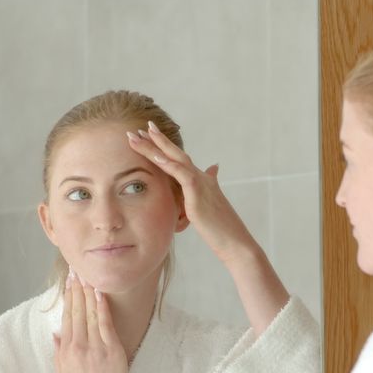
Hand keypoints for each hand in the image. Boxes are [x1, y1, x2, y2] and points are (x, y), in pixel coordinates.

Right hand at [52, 271, 128, 372]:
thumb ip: (58, 353)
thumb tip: (54, 334)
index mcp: (65, 351)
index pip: (66, 317)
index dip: (68, 298)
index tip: (69, 282)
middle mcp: (77, 346)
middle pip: (76, 311)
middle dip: (77, 289)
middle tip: (77, 269)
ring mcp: (94, 348)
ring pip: (90, 314)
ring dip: (89, 293)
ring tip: (88, 275)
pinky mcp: (111, 351)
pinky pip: (105, 324)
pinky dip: (102, 307)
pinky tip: (100, 293)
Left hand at [127, 123, 257, 265]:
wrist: (235, 243)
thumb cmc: (222, 230)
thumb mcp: (210, 207)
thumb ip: (208, 187)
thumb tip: (214, 169)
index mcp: (202, 182)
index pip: (179, 159)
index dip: (163, 147)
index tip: (146, 136)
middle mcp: (202, 178)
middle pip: (176, 154)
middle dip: (156, 140)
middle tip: (137, 129)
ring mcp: (201, 185)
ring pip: (175, 159)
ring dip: (155, 147)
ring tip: (137, 136)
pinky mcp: (198, 196)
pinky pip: (182, 174)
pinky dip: (168, 163)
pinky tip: (155, 155)